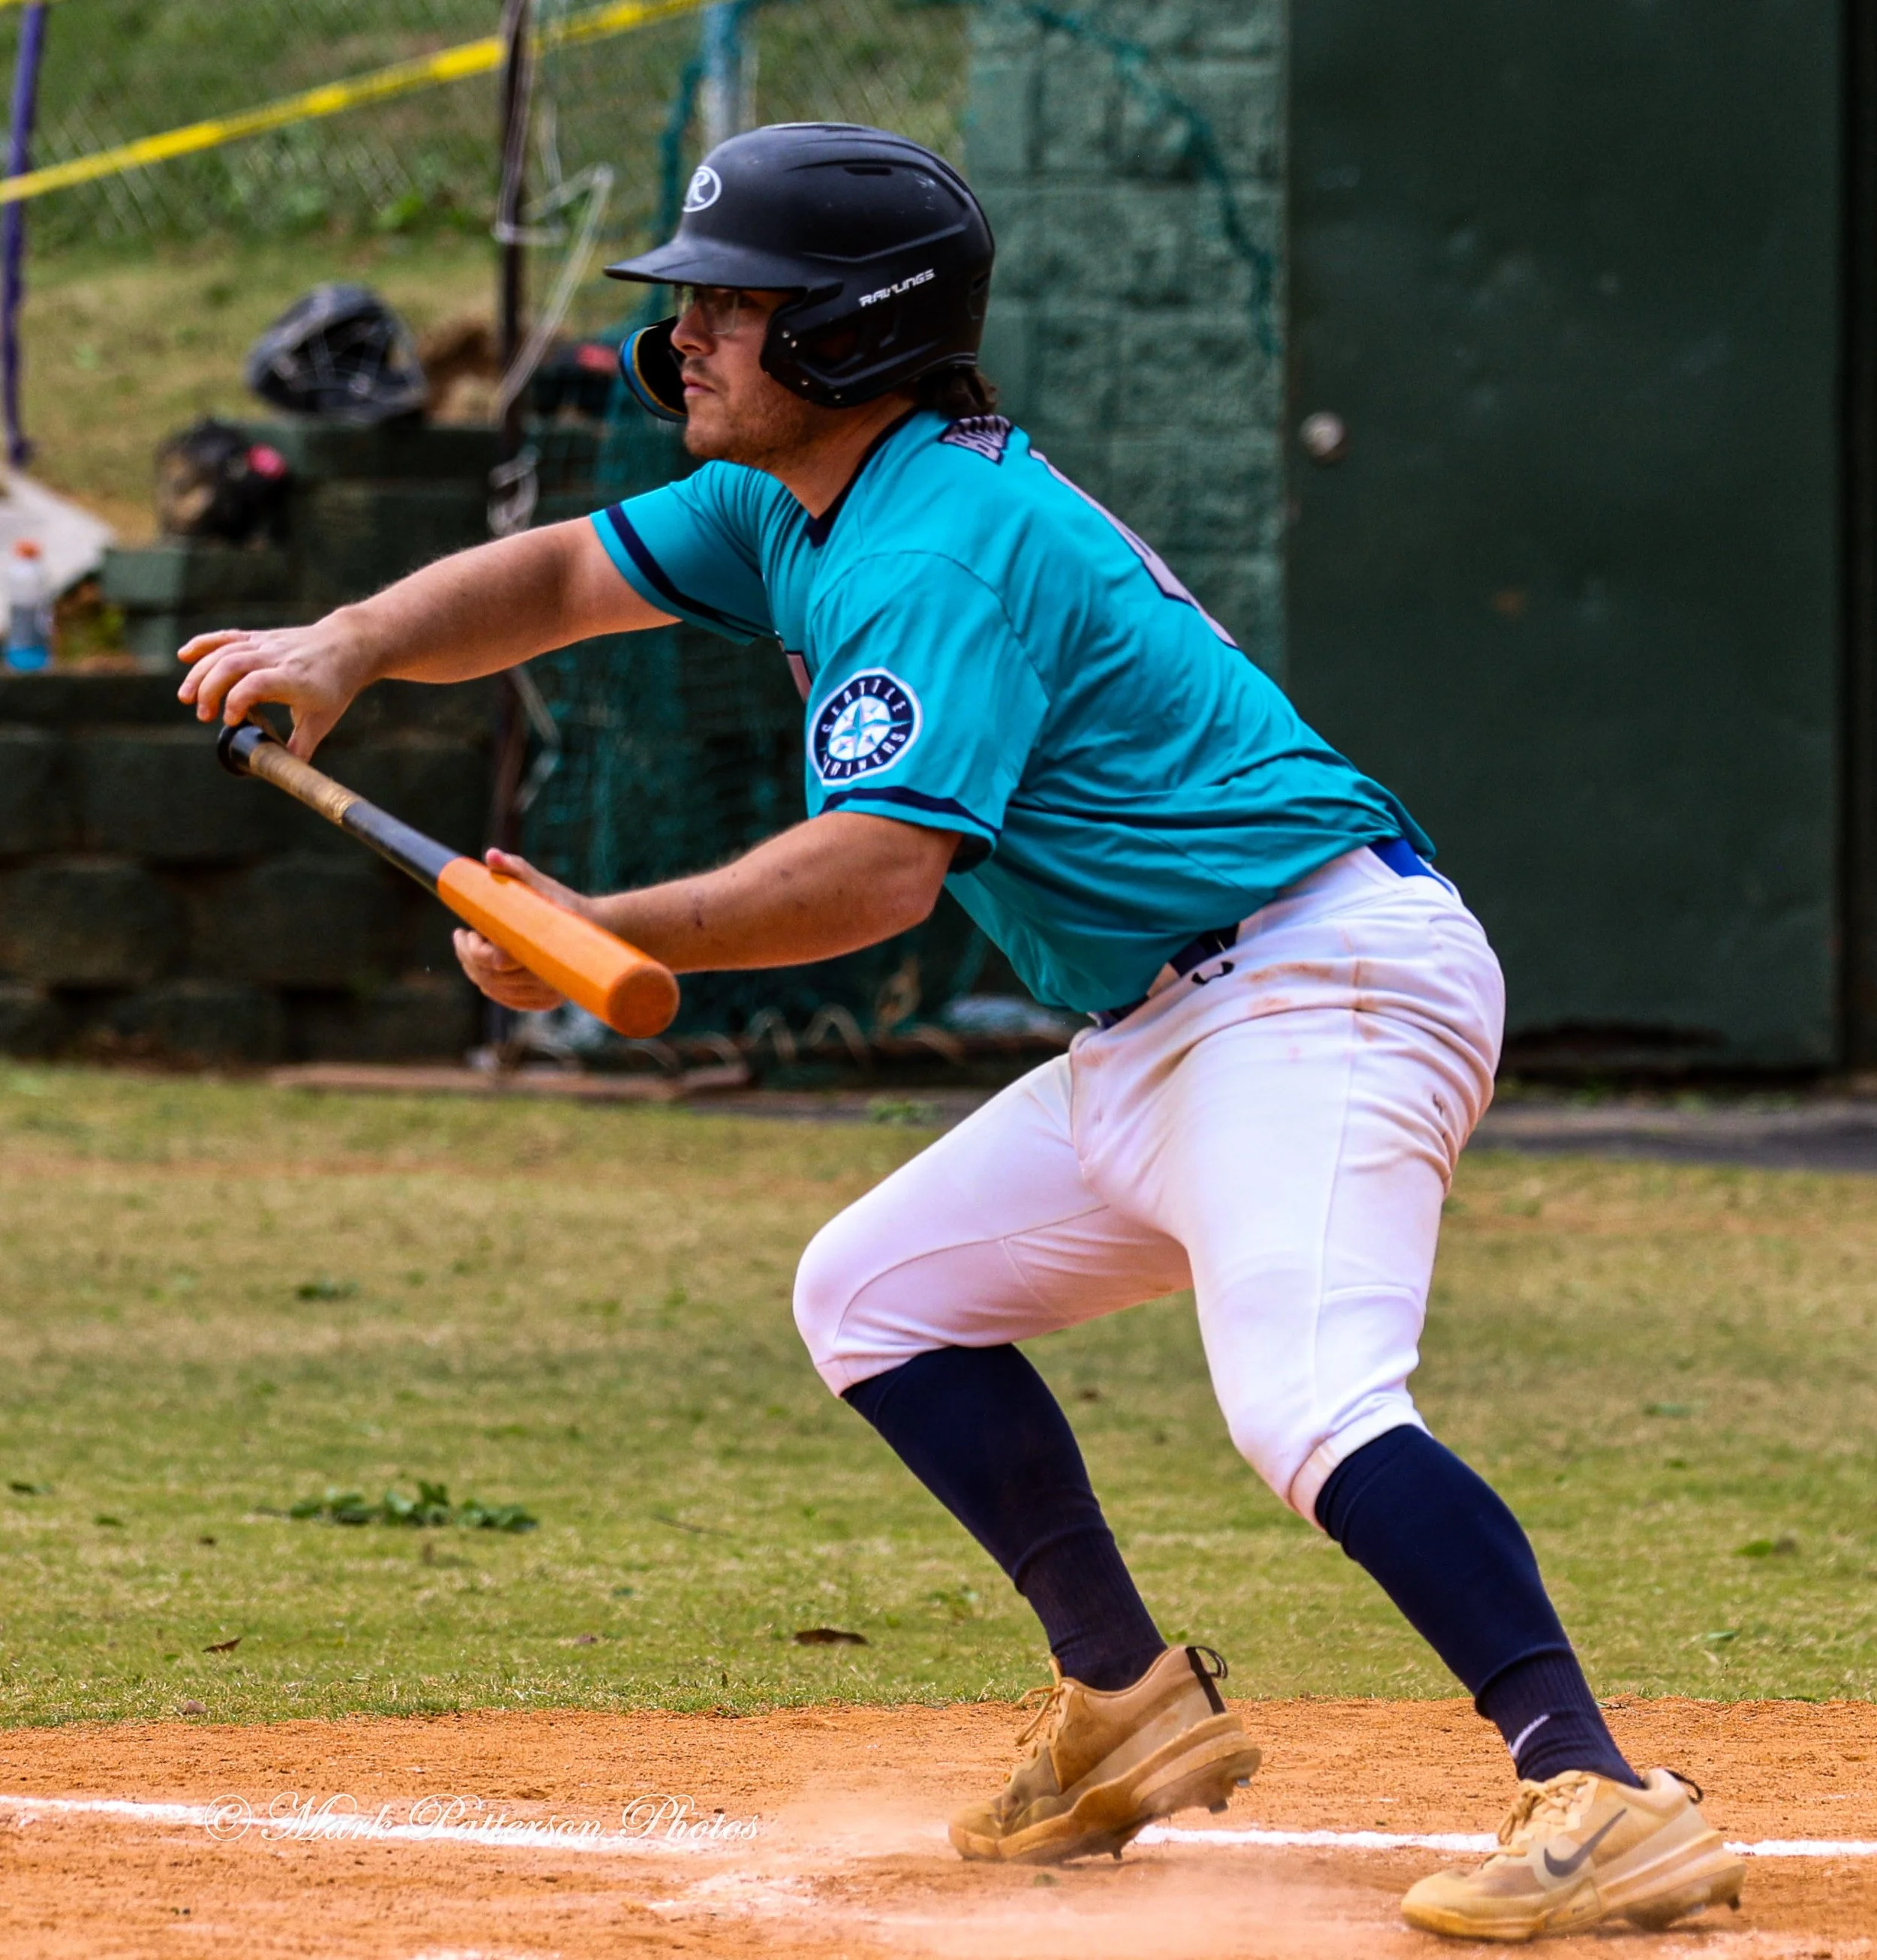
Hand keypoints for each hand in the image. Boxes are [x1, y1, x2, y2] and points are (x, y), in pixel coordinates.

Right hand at [177, 613, 374, 758]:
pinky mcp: (257, 638)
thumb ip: (300, 747)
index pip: (256, 683)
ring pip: (224, 652)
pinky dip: (203, 645)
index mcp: (293, 679)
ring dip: (199, 673)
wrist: (346, 646)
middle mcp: (276, 657)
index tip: (230, 722)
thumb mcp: (322, 720)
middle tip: (203, 716)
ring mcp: (265, 644)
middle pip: (232, 664)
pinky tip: (183, 656)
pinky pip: (226, 638)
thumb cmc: (334, 687)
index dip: (237, 700)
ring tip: (185, 698)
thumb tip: (283, 775)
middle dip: (210, 690)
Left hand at [450, 849, 596, 1011]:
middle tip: (462, 938)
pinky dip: (495, 991)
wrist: (602, 929)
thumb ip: (515, 868)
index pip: (487, 960)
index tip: (465, 930)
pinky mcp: (550, 1001)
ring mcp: (546, 993)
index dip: (469, 948)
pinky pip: (513, 1002)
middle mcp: (542, 979)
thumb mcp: (540, 884)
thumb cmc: (566, 903)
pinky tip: (486, 976)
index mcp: (535, 951)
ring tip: (471, 952)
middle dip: (468, 959)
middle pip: (488, 978)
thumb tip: (491, 856)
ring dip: (477, 974)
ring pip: (497, 991)